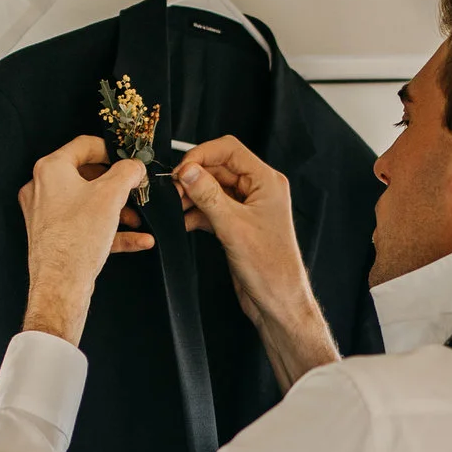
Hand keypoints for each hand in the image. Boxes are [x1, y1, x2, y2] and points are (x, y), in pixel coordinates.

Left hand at [18, 135, 151, 344]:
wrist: (60, 285)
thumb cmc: (76, 240)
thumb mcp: (111, 196)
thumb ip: (127, 173)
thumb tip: (135, 166)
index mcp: (51, 169)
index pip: (84, 145)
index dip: (111, 149)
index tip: (128, 158)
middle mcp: (43, 189)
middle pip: (87, 176)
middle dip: (117, 185)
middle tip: (135, 189)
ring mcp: (46, 214)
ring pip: (88, 203)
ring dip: (117, 209)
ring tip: (138, 218)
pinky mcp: (54, 236)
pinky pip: (86, 226)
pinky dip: (110, 230)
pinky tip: (138, 239)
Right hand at [175, 138, 338, 387]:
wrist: (278, 301)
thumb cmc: (270, 267)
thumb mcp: (233, 227)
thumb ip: (208, 196)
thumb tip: (188, 170)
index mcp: (267, 182)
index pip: (229, 150)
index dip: (202, 154)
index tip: (181, 170)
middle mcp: (259, 190)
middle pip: (219, 167)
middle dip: (194, 176)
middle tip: (173, 190)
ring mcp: (248, 207)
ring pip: (213, 188)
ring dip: (193, 195)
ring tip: (175, 206)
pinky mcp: (238, 224)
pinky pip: (213, 208)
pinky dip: (197, 212)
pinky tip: (183, 221)